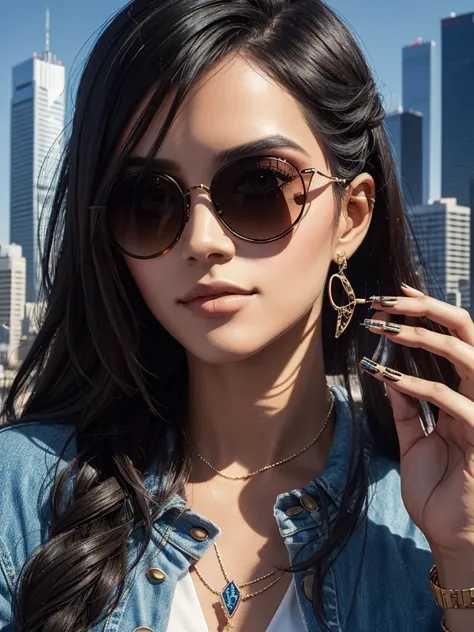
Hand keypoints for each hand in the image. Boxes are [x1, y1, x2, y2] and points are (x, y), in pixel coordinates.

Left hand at [360, 284, 473, 555]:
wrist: (454, 539)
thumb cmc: (439, 492)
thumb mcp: (415, 442)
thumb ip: (406, 408)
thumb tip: (387, 374)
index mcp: (465, 395)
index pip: (453, 341)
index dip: (428, 313)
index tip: (394, 296)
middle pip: (467, 333)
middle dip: (427, 310)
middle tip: (386, 299)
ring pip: (466, 355)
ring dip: (422, 336)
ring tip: (384, 327)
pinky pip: (451, 400)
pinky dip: (417, 385)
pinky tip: (387, 378)